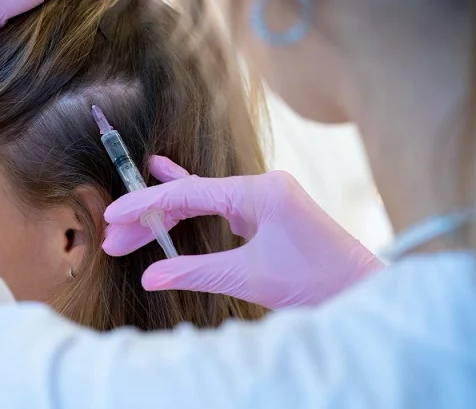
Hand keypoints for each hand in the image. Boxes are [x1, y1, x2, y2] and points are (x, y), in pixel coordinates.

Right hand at [103, 156, 382, 308]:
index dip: (146, 205)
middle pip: (191, 196)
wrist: (362, 293)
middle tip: (115, 236)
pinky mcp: (269, 214)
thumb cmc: (316, 282)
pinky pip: (221, 205)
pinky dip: (193, 205)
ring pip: (204, 200)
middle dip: (152, 217)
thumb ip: (195, 271)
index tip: (113, 216)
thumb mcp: (249, 277)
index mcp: (258, 191)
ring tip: (129, 216)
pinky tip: (171, 183)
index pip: (188, 193)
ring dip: (168, 215)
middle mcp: (261, 187)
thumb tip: (150, 275)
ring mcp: (266, 199)